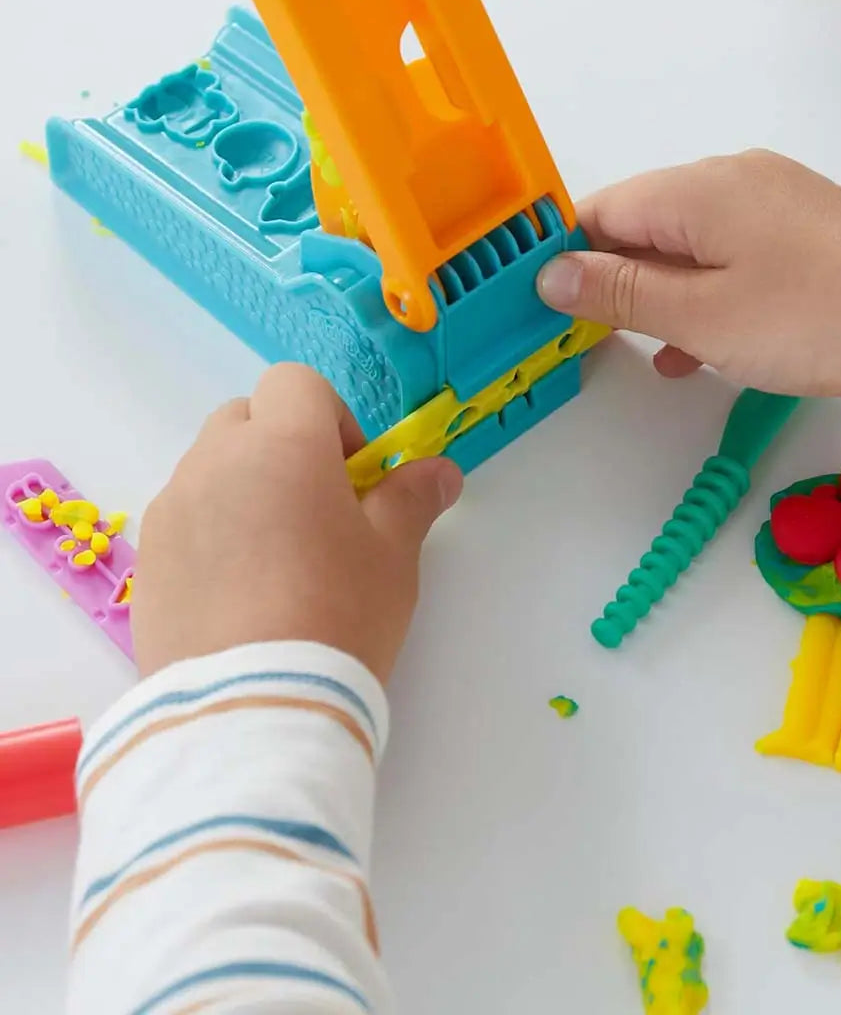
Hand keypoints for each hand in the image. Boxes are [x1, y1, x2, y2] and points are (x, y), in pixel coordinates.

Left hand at [131, 364, 462, 680]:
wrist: (254, 706)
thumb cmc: (338, 615)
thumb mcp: (392, 556)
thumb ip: (412, 498)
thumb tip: (441, 470)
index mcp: (282, 447)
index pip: (296, 384)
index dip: (331, 419)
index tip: (352, 475)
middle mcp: (215, 462)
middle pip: (246, 419)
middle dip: (282, 447)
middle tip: (317, 512)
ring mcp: (173, 509)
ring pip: (210, 469)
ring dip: (245, 489)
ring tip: (277, 560)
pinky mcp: (149, 559)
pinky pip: (184, 519)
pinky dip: (212, 532)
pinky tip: (240, 592)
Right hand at [538, 150, 840, 407]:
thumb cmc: (806, 321)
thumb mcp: (698, 315)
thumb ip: (620, 293)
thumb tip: (551, 275)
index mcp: (699, 189)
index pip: (603, 210)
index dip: (564, 255)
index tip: (540, 303)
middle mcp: (732, 181)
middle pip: (644, 225)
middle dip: (611, 280)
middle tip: (584, 335)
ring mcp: (770, 205)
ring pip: (685, 247)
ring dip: (656, 296)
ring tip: (636, 348)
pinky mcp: (797, 236)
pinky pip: (727, 260)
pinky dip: (701, 298)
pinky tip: (691, 350)